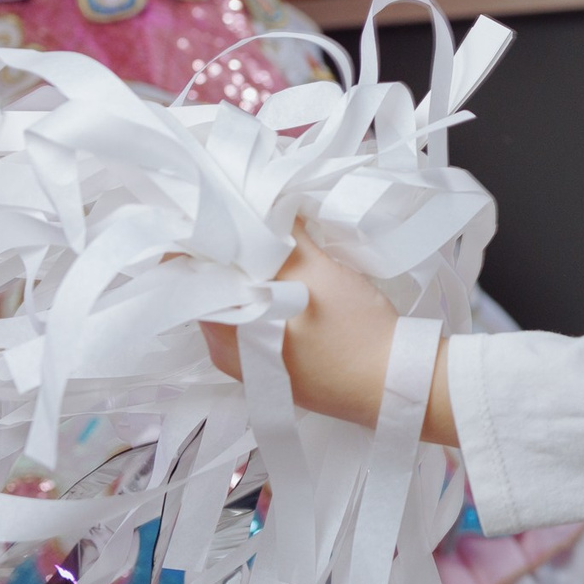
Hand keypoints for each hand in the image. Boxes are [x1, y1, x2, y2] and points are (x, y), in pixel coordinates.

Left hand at [199, 231, 457, 443]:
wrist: (394, 383)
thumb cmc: (351, 332)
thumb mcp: (316, 271)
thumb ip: (282, 235)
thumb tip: (260, 201)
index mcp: (222, 334)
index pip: (189, 278)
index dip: (202, 240)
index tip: (221, 211)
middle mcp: (228, 354)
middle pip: (214, 290)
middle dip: (231, 254)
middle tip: (252, 219)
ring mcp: (254, 364)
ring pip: (239, 305)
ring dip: (252, 276)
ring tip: (274, 244)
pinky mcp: (279, 366)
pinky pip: (258, 322)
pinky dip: (267, 298)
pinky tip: (291, 281)